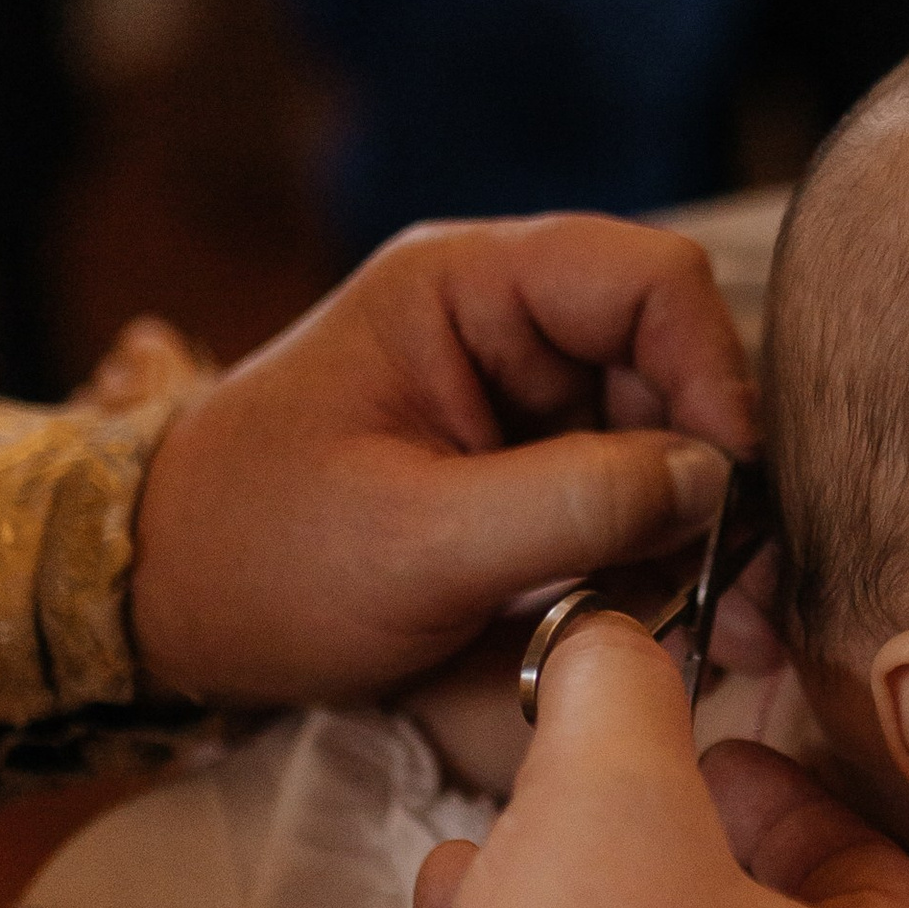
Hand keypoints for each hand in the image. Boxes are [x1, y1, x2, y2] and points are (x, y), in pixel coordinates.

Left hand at [128, 216, 756, 707]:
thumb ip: (572, 504)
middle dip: (718, 473)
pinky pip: (624, 493)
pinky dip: (657, 556)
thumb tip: (714, 483)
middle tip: (747, 592)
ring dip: (699, 530)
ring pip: (664, 437)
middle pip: (672, 362)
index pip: (648, 280)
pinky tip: (679, 622)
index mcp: (464, 286)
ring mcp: (516, 395)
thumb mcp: (414, 543)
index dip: (713, 372)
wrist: (161, 610)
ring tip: (726, 627)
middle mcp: (504, 322)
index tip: (732, 486)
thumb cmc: (259, 559)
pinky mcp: (521, 466)